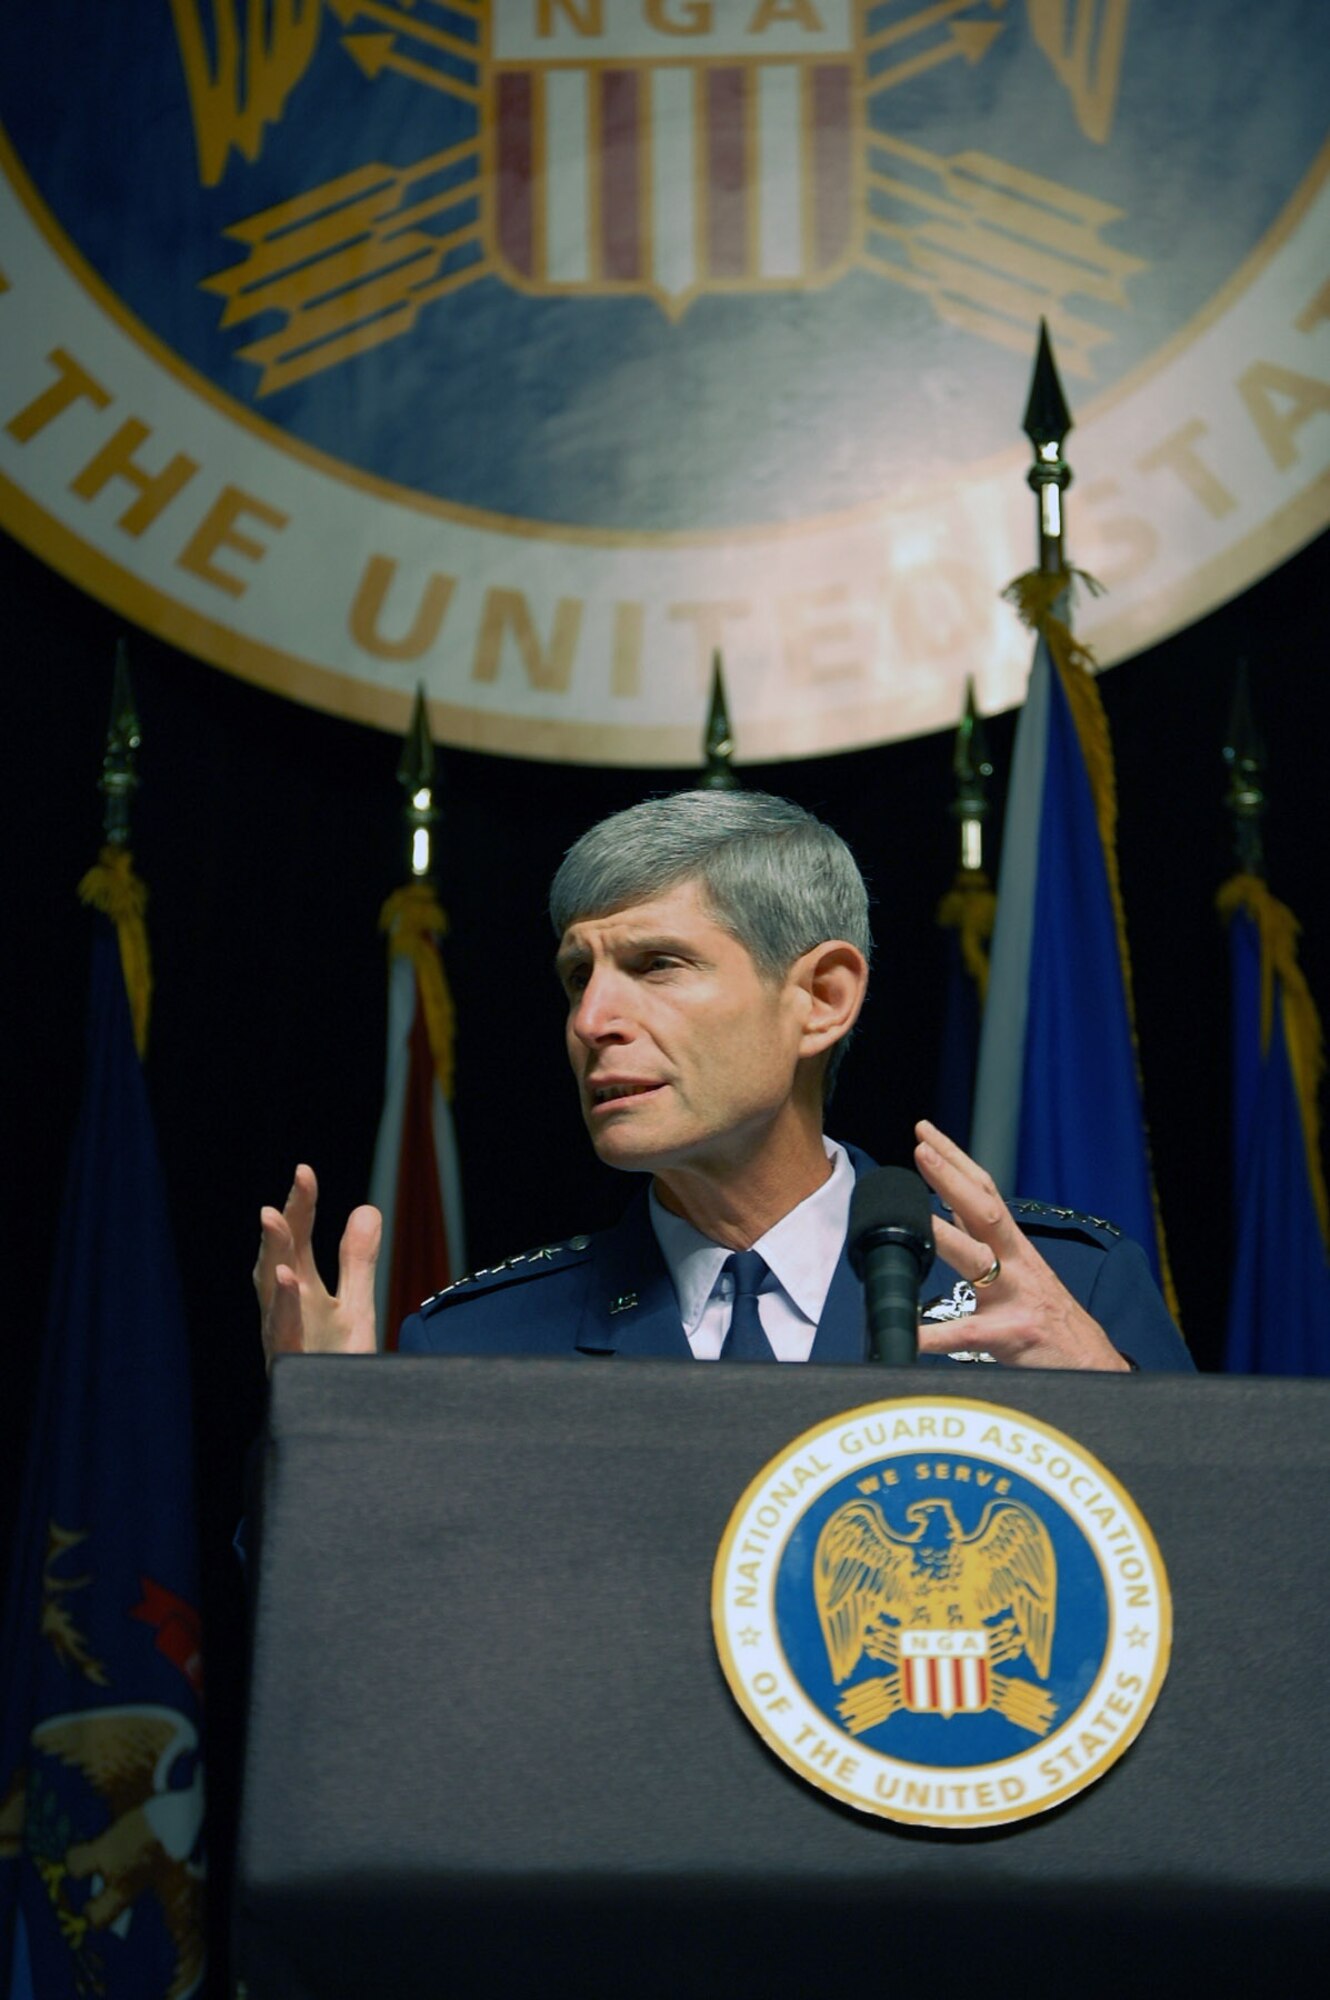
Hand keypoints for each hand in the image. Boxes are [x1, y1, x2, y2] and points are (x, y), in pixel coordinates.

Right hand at [254, 1164, 379, 1371]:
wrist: (337, 1429)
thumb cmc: (338, 1369)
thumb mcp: (356, 1308)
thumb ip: (357, 1262)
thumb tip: (366, 1207)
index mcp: (300, 1294)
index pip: (297, 1241)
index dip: (300, 1206)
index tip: (304, 1171)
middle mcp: (285, 1312)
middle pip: (279, 1257)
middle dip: (285, 1220)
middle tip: (296, 1182)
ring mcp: (282, 1340)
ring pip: (270, 1293)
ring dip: (274, 1253)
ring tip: (273, 1216)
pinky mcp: (290, 1369)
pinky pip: (282, 1335)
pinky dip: (284, 1306)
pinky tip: (289, 1279)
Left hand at [912, 1120, 1127, 1371]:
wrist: (1092, 1364)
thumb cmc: (1046, 1316)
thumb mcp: (1019, 1269)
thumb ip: (982, 1241)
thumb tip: (945, 1208)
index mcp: (1014, 1246)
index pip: (984, 1191)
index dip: (956, 1160)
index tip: (925, 1132)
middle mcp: (1015, 1264)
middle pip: (984, 1211)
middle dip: (951, 1180)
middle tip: (920, 1151)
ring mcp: (1014, 1298)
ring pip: (976, 1260)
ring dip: (943, 1236)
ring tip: (909, 1219)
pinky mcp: (1010, 1337)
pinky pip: (966, 1334)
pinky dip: (934, 1335)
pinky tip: (907, 1335)